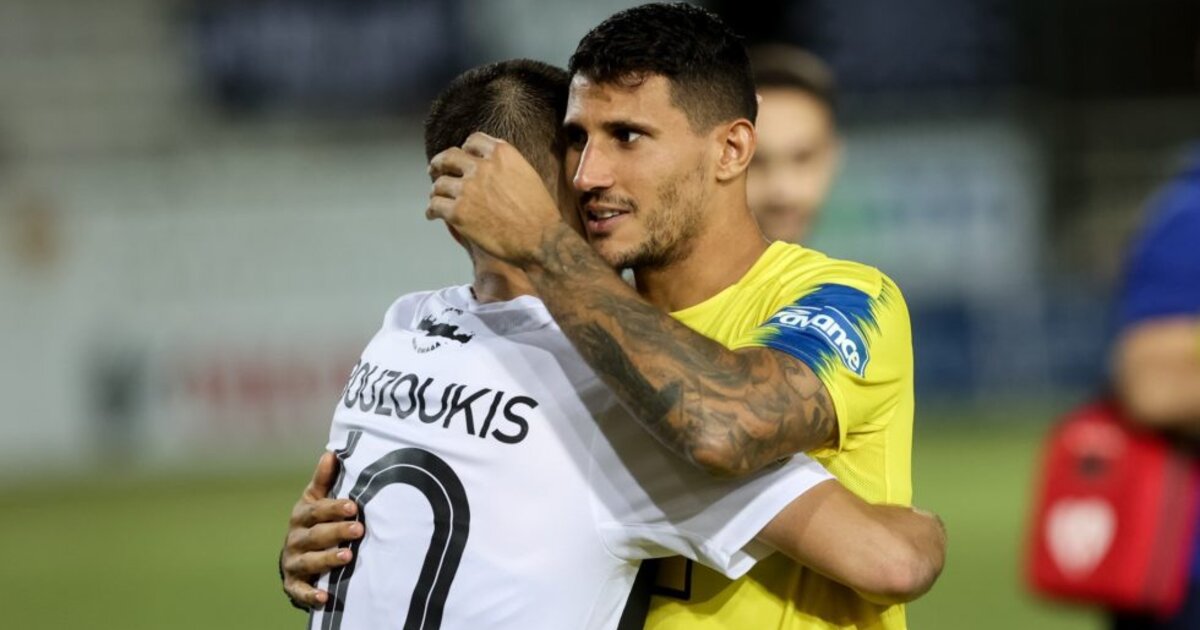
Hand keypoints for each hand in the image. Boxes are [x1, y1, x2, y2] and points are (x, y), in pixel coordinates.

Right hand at [280, 452, 363, 610]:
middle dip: (336, 532)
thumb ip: (325, 480)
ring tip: (347, 557)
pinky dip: (310, 594)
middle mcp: (295, 538)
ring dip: (327, 560)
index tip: (353, 506)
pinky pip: (300, 590)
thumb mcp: (316, 500)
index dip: (334, 508)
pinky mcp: (293, 583)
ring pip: (308, 561)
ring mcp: (293, 561)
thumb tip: (332, 452)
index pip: (316, 510)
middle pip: (315, 535)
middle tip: (359, 530)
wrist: (296, 555)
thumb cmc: (314, 522)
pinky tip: (324, 597)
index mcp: (302, 515)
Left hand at [427, 132, 564, 266]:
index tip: (461, 157)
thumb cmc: (539, 213)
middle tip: (434, 170)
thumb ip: (505, 166)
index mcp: (501, 154)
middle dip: (440, 163)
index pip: (473, 141)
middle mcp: (482, 166)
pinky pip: (435, 206)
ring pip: (439, 184)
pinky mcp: (458, 212)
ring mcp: (467, 189)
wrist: (541, 240)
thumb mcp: (527, 175)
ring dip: (437, 191)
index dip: (464, 149)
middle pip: (449, 157)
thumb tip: (488, 166)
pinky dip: (431, 211)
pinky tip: (432, 215)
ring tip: (437, 198)